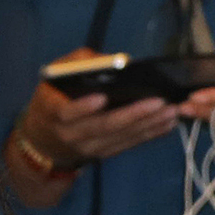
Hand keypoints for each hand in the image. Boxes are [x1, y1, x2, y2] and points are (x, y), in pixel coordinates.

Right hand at [11, 51, 177, 190]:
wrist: (44, 139)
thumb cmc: (54, 97)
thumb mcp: (56, 75)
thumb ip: (79, 63)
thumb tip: (112, 61)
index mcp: (51, 111)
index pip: (66, 112)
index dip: (83, 107)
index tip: (102, 96)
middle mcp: (69, 133)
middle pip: (103, 126)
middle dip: (132, 114)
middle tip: (158, 102)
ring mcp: (88, 147)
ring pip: (120, 138)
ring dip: (148, 125)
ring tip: (170, 111)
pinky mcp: (103, 153)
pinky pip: (128, 144)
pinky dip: (149, 134)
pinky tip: (166, 123)